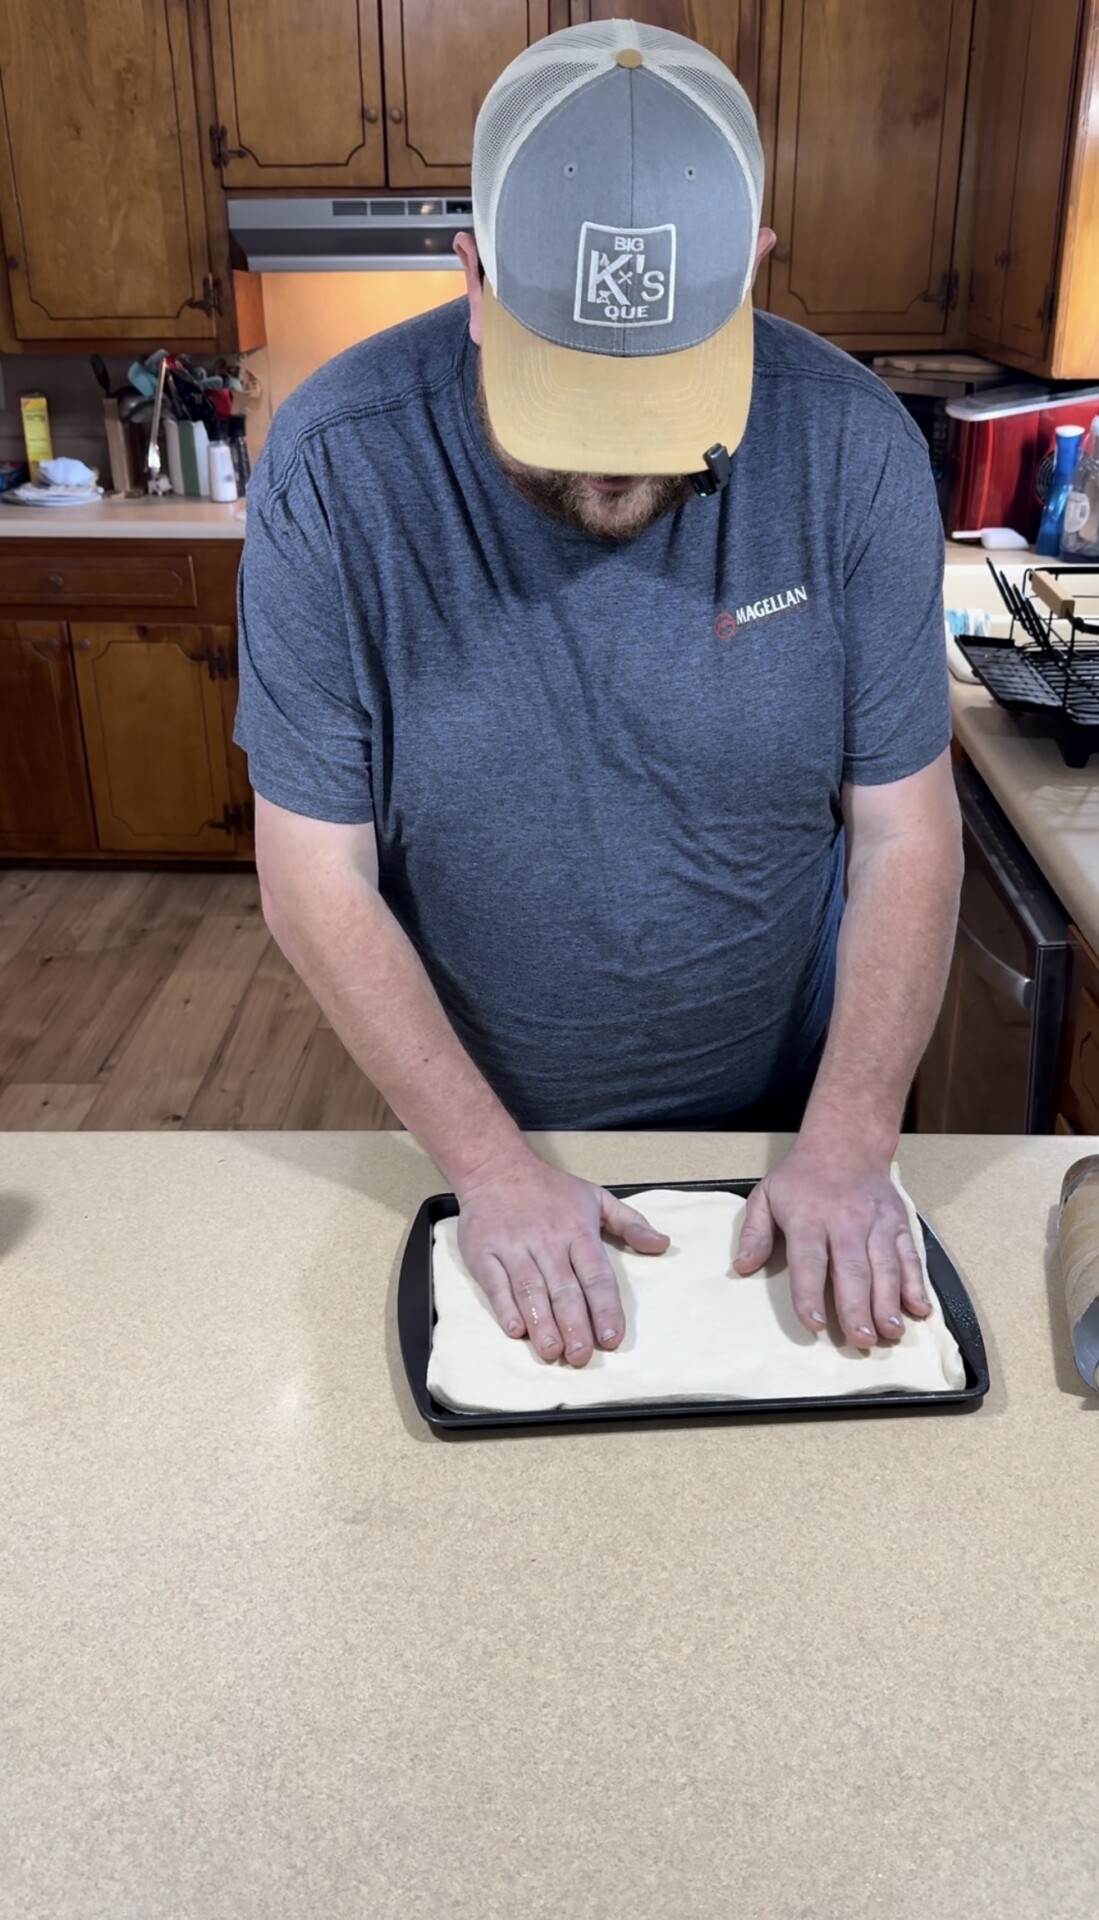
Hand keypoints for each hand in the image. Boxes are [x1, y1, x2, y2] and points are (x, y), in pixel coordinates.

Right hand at [456, 1151, 669, 1366]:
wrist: (495, 1167)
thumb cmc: (549, 1189)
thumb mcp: (596, 1197)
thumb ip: (630, 1223)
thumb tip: (662, 1244)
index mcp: (577, 1231)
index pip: (596, 1274)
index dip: (604, 1307)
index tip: (611, 1337)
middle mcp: (547, 1241)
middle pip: (563, 1288)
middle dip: (574, 1324)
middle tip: (581, 1355)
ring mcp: (513, 1247)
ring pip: (530, 1289)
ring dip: (541, 1322)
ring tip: (552, 1351)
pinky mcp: (484, 1253)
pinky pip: (495, 1284)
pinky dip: (505, 1308)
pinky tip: (516, 1331)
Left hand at [733, 1139, 930, 1348]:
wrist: (846, 1143)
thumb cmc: (802, 1178)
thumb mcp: (766, 1195)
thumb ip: (755, 1233)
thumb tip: (743, 1267)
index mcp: (808, 1218)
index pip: (809, 1260)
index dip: (810, 1294)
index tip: (814, 1324)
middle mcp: (845, 1221)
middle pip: (852, 1269)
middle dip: (858, 1308)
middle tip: (862, 1341)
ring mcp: (876, 1222)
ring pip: (885, 1266)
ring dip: (889, 1302)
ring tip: (891, 1333)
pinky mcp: (899, 1224)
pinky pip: (910, 1256)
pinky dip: (916, 1283)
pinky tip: (919, 1308)